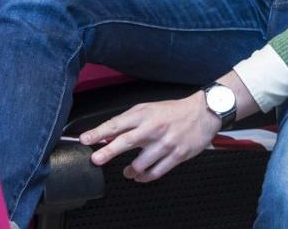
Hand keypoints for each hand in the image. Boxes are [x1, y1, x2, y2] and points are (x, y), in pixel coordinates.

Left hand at [78, 93, 220, 182]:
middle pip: (126, 141)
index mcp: (143, 114)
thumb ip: (129, 122)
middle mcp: (153, 128)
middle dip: (108, 152)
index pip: (116, 123)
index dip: (99, 132)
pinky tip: (140, 176)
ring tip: (127, 172)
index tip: (85, 139)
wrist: (202, 113)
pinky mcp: (176, 155)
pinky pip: (156, 172)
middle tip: (96, 159)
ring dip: (130, 171)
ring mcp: (165, 143)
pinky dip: (145, 177)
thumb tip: (108, 134)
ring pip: (141, 163)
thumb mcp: (148, 109)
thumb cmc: (172, 111)